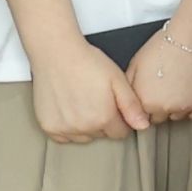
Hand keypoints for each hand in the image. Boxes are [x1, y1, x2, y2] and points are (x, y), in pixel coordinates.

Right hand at [26, 35, 146, 144]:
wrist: (57, 53)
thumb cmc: (88, 62)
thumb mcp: (118, 80)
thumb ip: (132, 106)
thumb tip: (143, 126)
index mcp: (103, 118)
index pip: (120, 133)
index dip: (121, 119)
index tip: (115, 106)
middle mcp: (83, 128)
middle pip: (102, 134)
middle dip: (104, 121)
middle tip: (97, 99)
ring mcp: (64, 128)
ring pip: (84, 137)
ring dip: (86, 126)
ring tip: (83, 102)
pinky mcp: (48, 126)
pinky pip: (63, 137)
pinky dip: (68, 127)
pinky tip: (69, 109)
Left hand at [127, 26, 191, 123]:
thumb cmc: (163, 47)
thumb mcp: (135, 65)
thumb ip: (130, 87)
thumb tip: (128, 100)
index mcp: (145, 101)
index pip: (141, 116)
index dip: (146, 103)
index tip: (151, 93)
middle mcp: (164, 109)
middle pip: (160, 117)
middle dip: (161, 106)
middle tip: (165, 86)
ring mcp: (184, 108)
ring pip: (178, 115)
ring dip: (177, 105)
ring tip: (179, 84)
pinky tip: (191, 87)